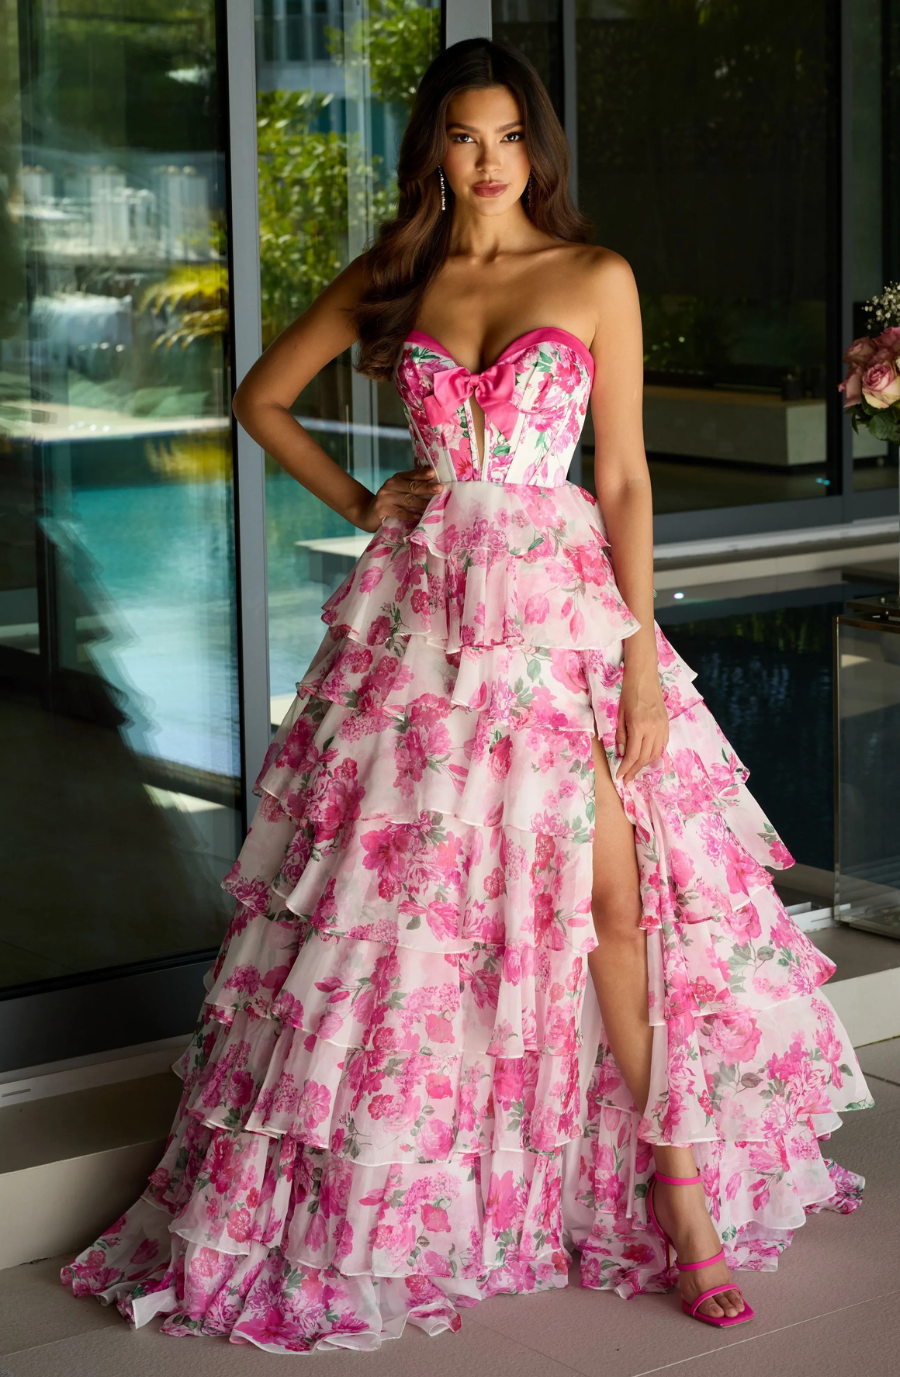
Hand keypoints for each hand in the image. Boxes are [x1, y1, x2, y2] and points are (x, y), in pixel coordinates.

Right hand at [354, 466, 443, 531]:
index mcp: (397, 479)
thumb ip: (412, 489)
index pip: (412, 475)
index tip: (434, 473)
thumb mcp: (398, 492)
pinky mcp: (382, 509)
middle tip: (440, 488)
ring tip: (434, 504)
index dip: (423, 474)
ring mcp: (385, 497)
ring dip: (422, 502)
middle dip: (427, 487)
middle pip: (412, 486)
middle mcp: (391, 485)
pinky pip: (400, 512)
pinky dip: (410, 514)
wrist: (366, 513)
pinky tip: (419, 516)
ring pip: (407, 499)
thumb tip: (435, 489)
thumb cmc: (389, 503)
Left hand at [615, 664, 668, 785]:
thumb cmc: (628, 694)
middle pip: (645, 757)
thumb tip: (621, 753)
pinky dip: (655, 754)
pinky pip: (662, 745)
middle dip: (635, 770)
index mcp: (638, 727)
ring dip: (645, 764)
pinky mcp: (667, 725)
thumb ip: (621, 735)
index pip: (633, 755)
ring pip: (655, 753)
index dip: (626, 768)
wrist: (644, 678)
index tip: (620, 777)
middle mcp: (653, 729)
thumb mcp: (620, 715)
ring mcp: (662, 728)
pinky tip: (647, 758)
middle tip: (627, 778)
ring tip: (635, 770)